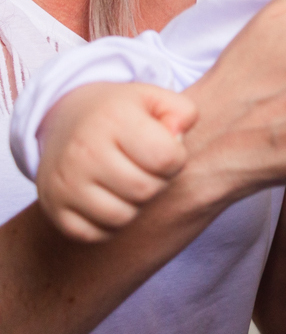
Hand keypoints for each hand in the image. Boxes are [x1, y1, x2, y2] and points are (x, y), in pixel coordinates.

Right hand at [36, 82, 196, 241]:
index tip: (165, 149)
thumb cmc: (122, 113)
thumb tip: (177, 138)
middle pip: (145, 190)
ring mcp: (65, 183)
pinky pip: (96, 234)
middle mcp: (83, 152)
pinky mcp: (55, 209)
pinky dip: (109, 223)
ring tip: (128, 180)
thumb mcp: (155, 99)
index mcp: (113, 120)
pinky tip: (109, 197)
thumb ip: (183, 113)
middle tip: (145, 166)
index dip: (176, 158)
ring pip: (122, 217)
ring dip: (134, 203)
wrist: (67, 122)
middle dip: (156, 181)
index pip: (166, 158)